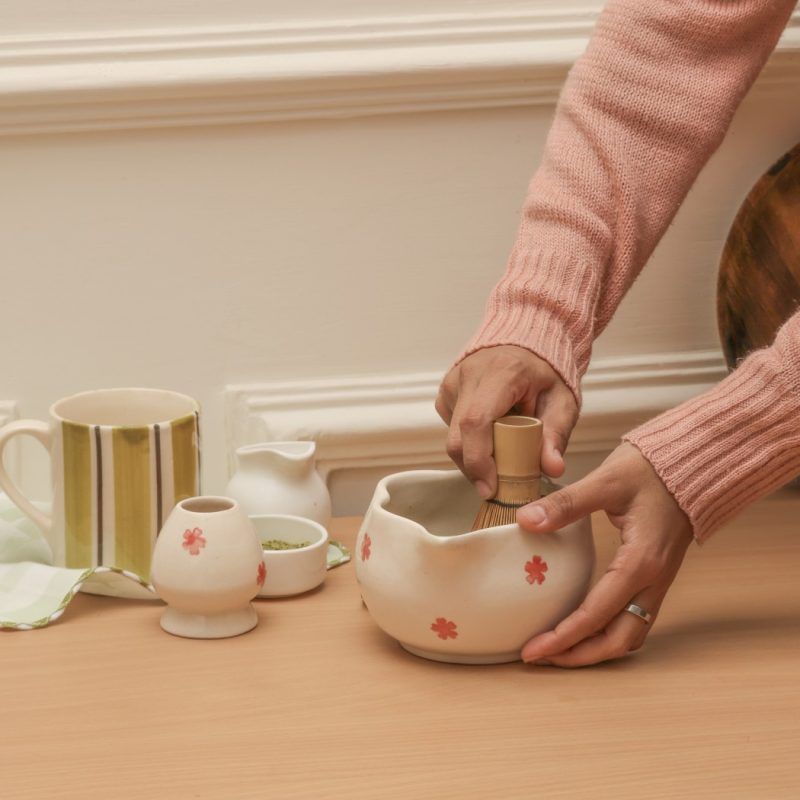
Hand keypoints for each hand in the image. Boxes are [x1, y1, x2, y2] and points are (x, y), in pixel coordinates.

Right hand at [436, 346, 577, 497]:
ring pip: (453, 436)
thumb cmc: (545, 372)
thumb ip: (556, 434)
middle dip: (476, 469)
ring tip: (502, 452)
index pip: (476, 422)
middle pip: (458, 436)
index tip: (490, 488)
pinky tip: (490, 435)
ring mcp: (452, 383)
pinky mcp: (446, 392)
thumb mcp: (562, 402)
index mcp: (500, 374)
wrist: (526, 341)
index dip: (479, 460)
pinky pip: (452, 429)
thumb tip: (552, 468)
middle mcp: (468, 376)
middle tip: (498, 485)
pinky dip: (470, 442)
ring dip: (474, 456)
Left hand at [517, 442, 693, 666]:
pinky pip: (635, 618)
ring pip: (630, 634)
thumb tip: (526, 521)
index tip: (533, 649)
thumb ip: (566, 503)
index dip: (563, 637)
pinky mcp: (656, 576)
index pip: (596, 614)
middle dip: (578, 655)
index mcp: (640, 562)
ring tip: (558, 649)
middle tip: (539, 656)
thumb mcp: (605, 481)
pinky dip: (609, 632)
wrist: (693, 463)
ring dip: (595, 648)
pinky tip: (584, 626)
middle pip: (618, 639)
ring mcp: (658, 581)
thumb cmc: (651, 469)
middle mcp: (653, 580)